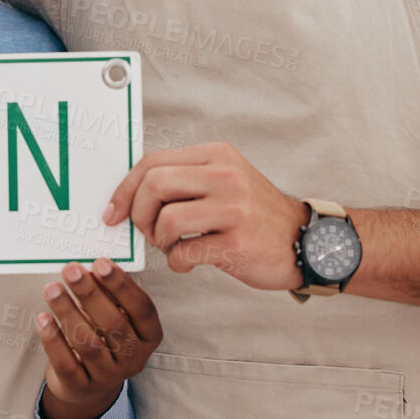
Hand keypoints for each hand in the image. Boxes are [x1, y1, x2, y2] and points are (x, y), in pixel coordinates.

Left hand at [36, 258, 161, 418]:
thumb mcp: (114, 315)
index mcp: (149, 336)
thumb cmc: (103, 339)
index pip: (142, 309)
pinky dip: (53, 339)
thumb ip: (108, 294)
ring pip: (88, 343)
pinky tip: (44, 318)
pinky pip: (66, 362)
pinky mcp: (82, 387)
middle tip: (71, 271)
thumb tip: (90, 269)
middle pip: (113, 324)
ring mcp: (108, 376)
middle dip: (90, 294)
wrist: (87, 383)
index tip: (101, 263)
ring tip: (52, 289)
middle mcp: (134, 359)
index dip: (122, 285)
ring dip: (68, 312)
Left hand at [103, 142, 308, 291]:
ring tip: (173, 247)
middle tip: (147, 233)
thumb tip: (132, 198)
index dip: (125, 189)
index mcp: (217, 155)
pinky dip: (177, 262)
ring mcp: (233, 207)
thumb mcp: (225, 182)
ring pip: (166, 219)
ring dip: (159, 241)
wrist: (306, 242)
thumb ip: (185, 182)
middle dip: (138, 214)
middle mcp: (225, 175)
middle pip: (154, 184)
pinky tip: (189, 262)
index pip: (153, 161)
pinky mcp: (237, 241)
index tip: (113, 212)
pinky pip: (184, 251)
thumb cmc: (256, 216)